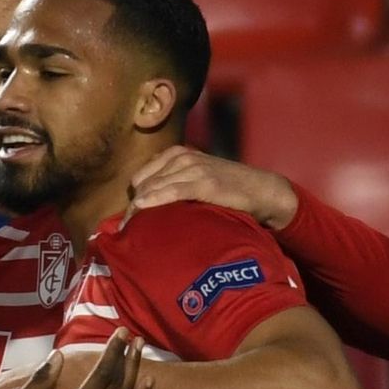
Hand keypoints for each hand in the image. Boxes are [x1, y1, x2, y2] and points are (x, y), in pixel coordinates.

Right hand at [0, 329, 152, 388]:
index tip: (121, 332)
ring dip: (135, 371)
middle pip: (119, 383)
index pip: (103, 374)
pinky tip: (147, 382)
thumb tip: (57, 355)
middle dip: (128, 356)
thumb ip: (40, 380)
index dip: (114, 351)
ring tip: (140, 349)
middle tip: (132, 335)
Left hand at [125, 145, 298, 231]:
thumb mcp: (196, 181)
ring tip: (132, 232)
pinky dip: (155, 200)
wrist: (262, 191)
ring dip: (139, 210)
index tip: (126, 224)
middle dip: (132, 208)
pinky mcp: (204, 181)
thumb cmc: (227, 191)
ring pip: (153, 187)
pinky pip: (171, 190)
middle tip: (127, 232)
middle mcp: (181, 158)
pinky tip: (142, 210)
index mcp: (176, 155)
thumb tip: (145, 209)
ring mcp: (193, 168)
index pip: (141, 177)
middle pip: (142, 184)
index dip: (132, 200)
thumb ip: (173, 186)